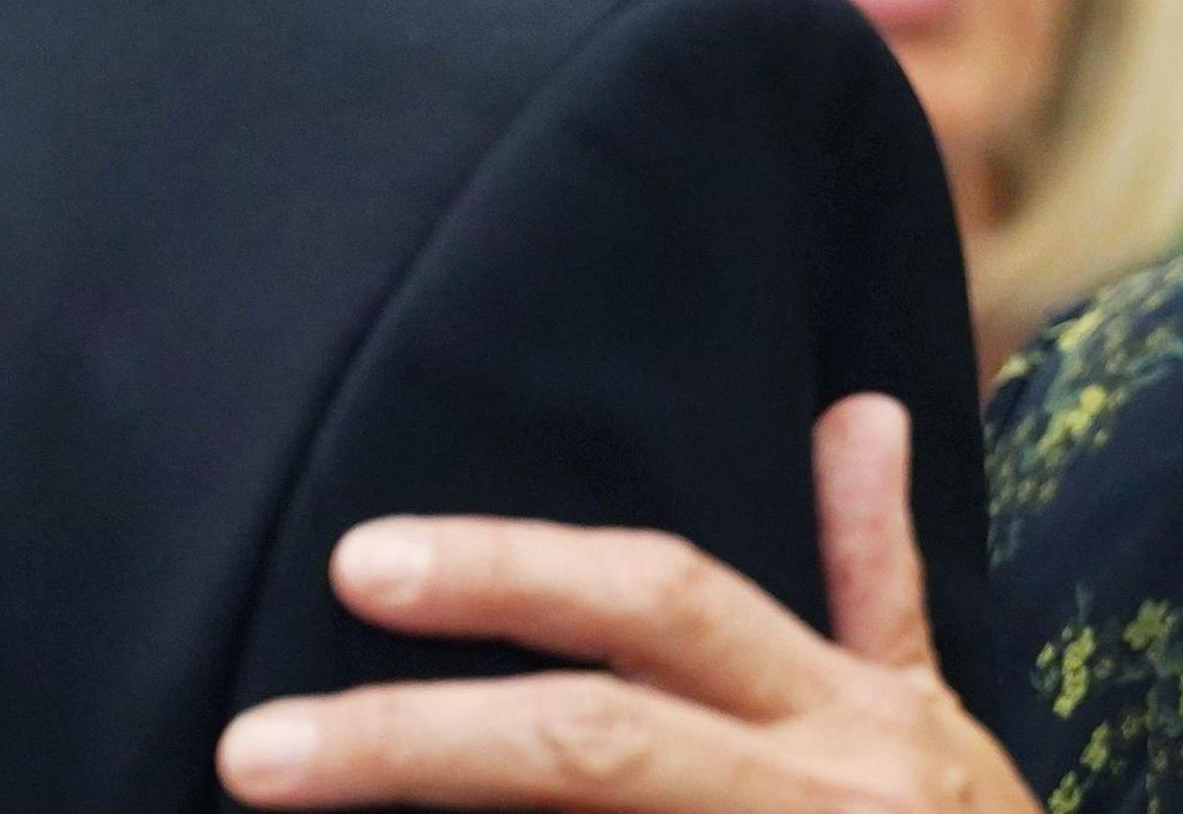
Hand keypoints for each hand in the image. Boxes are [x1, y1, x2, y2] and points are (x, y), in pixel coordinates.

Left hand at [215, 394, 1035, 812]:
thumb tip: (857, 408)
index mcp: (847, 711)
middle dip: (418, 738)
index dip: (519, 574)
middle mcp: (819, 789)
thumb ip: (872, 572)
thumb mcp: (926, 713)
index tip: (366, 562)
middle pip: (596, 744)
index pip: (672, 607)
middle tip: (256, 751)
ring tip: (281, 805)